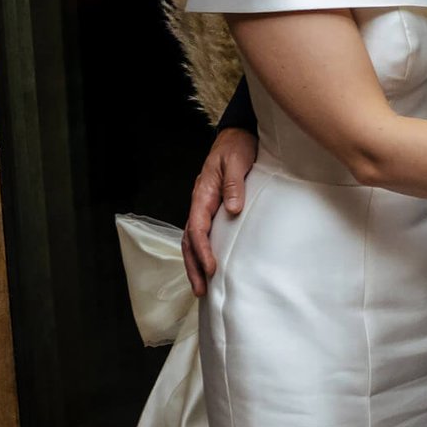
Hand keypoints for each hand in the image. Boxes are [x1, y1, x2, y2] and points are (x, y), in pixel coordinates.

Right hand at [185, 128, 258, 294]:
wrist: (236, 136)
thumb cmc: (237, 148)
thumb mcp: (237, 162)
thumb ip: (234, 185)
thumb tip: (232, 209)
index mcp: (202, 193)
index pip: (197, 229)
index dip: (203, 251)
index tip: (211, 268)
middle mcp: (199, 203)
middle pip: (189, 241)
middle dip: (193, 266)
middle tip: (201, 290)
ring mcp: (204, 206)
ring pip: (193, 240)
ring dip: (195, 264)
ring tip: (202, 287)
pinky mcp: (212, 208)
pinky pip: (202, 234)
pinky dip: (202, 252)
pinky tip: (208, 266)